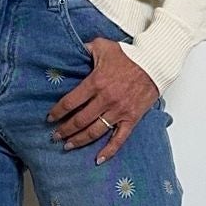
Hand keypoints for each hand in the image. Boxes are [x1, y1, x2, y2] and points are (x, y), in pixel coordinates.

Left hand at [48, 37, 159, 163]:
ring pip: (94, 131)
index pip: (70, 102)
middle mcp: (105, 99)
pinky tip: (98, 159)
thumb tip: (71, 49)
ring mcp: (119, 111)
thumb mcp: (103, 46)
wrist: (155, 63)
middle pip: (79, 120)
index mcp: (96, 82)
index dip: (57, 112)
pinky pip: (119, 139)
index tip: (50, 118)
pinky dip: (109, 151)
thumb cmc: (130, 55)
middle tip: (54, 136)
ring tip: (67, 146)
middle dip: (64, 130)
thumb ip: (85, 48)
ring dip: (79, 140)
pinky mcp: (131, 118)